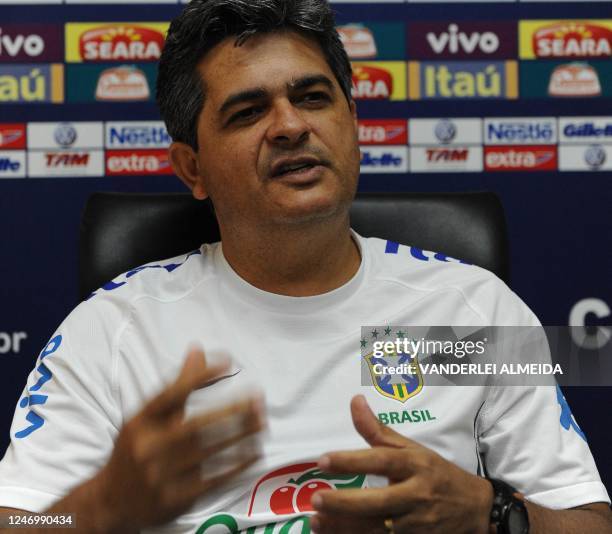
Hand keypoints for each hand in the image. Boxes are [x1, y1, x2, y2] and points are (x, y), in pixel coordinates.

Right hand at [91, 348, 263, 531]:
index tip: (228, 362)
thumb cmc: (136, 448)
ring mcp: (160, 475)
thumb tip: (198, 348)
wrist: (111, 501)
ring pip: (208, 452)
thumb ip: (178, 385)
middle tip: (257, 398)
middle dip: (231, 410)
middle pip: (195, 425)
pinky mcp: (174, 498)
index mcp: (140, 421)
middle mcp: (148, 446)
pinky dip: (236, 466)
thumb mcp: (147, 415)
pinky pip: (212, 479)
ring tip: (261, 422)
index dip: (200, 377)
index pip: (171, 394)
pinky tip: (254, 453)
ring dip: (240, 436)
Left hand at [310, 395, 492, 533]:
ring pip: (378, 530)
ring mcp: (417, 524)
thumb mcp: (412, 449)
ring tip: (317, 522)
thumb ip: (378, 431)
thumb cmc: (436, 474)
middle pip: (378, 501)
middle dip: (345, 503)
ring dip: (345, 528)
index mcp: (415, 465)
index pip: (382, 460)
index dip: (352, 461)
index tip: (323, 460)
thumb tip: (354, 401)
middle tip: (317, 500)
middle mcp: (416, 495)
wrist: (476, 510)